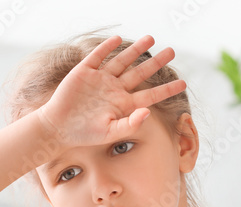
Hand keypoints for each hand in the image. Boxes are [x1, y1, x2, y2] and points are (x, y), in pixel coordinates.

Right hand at [37, 35, 186, 148]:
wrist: (57, 127)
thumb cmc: (84, 134)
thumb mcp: (110, 133)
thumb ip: (130, 124)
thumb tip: (148, 112)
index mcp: (124, 105)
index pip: (150, 94)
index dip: (166, 89)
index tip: (183, 83)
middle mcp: (115, 90)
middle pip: (140, 73)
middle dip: (156, 62)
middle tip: (172, 51)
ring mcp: (101, 80)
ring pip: (123, 61)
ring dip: (136, 50)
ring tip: (151, 38)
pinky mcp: (85, 72)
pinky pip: (99, 56)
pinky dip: (108, 47)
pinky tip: (119, 39)